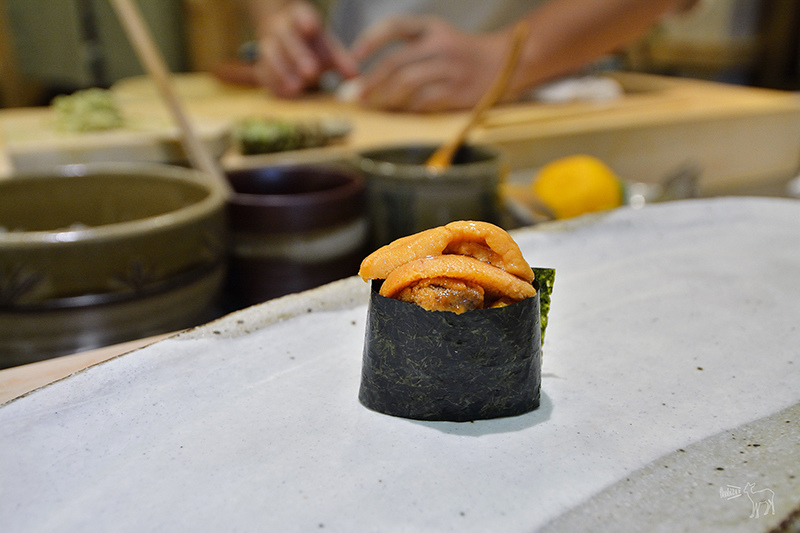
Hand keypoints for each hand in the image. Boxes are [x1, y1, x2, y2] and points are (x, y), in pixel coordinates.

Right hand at [252, 0, 357, 96]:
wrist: (285, 42)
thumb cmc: (312, 46)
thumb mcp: (328, 49)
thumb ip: (341, 61)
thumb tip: (355, 76)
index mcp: (298, 18)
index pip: (300, 15)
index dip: (305, 20)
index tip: (312, 27)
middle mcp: (280, 29)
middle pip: (286, 38)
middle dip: (298, 54)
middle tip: (311, 72)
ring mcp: (268, 45)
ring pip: (271, 54)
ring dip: (282, 71)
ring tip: (296, 88)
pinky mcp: (261, 63)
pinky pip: (263, 71)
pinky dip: (272, 83)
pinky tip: (284, 95)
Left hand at [351, 16, 512, 111]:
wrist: (503, 64)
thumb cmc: (460, 55)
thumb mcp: (438, 38)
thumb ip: (408, 51)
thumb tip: (369, 78)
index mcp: (432, 27)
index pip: (395, 26)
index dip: (371, 39)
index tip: (353, 55)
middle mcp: (440, 44)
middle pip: (396, 62)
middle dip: (371, 81)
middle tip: (354, 96)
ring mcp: (450, 68)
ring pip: (407, 85)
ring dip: (385, 98)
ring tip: (372, 107)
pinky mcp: (456, 91)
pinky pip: (423, 102)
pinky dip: (406, 109)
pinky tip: (397, 113)